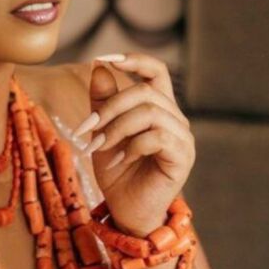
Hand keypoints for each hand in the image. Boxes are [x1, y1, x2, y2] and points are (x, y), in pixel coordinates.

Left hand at [74, 52, 195, 235]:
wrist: (126, 210)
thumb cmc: (116, 170)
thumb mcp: (102, 130)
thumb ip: (102, 100)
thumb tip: (99, 66)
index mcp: (158, 107)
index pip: (156, 71)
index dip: (134, 60)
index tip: (104, 58)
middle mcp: (175, 119)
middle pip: (144, 92)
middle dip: (109, 107)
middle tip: (85, 129)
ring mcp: (182, 138)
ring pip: (149, 112)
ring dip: (116, 128)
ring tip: (97, 147)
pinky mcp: (183, 157)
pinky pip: (155, 137)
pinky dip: (130, 146)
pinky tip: (117, 160)